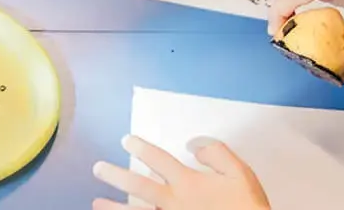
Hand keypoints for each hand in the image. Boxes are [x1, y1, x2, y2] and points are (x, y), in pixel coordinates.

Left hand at [92, 135, 270, 209]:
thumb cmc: (247, 207)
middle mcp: (174, 202)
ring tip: (96, 203)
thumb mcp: (240, 173)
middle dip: (115, 175)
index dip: (140, 147)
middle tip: (98, 169)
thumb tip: (193, 143)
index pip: (158, 159)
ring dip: (113, 208)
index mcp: (188, 183)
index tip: (126, 140)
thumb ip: (217, 153)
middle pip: (137, 185)